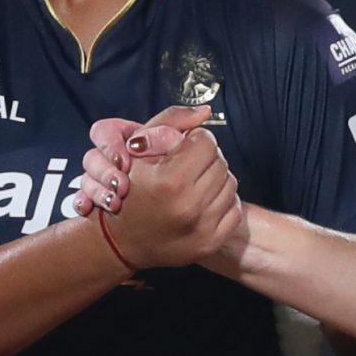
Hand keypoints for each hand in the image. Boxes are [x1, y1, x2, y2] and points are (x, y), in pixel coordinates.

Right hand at [98, 110, 243, 269]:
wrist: (120, 241)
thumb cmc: (127, 191)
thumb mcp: (137, 150)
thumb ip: (170, 123)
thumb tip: (205, 112)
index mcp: (170, 180)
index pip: (206, 143)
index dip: (194, 141)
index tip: (184, 148)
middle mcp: (189, 206)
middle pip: (220, 163)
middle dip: (205, 160)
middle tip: (187, 167)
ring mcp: (202, 228)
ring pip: (230, 184)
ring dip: (215, 180)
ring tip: (193, 184)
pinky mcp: (211, 243)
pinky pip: (234, 209)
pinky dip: (221, 202)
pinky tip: (201, 203)